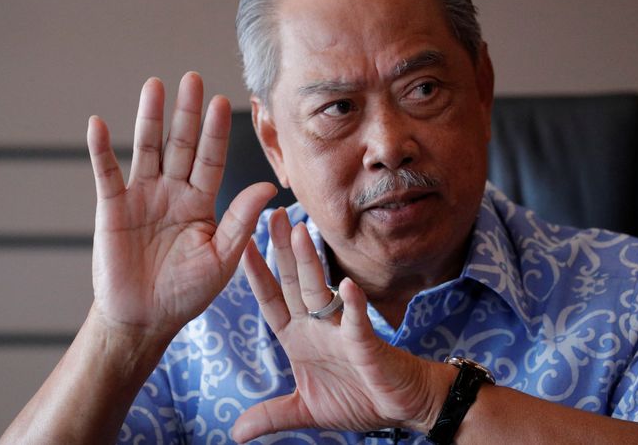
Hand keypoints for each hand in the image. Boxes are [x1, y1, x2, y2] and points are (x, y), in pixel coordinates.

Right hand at [86, 72, 275, 339]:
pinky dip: (101, 150)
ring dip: (149, 118)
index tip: (223, 101)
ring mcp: (142, 197)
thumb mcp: (222, 257)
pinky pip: (106, 173)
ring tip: (155, 85)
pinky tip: (99, 124)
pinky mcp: (112, 208)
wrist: (145, 319)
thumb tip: (270, 185)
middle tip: (192, 78)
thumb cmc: (187, 292)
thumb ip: (241, 220)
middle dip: (187, 113)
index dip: (216, 132)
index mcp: (202, 203)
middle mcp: (173, 192)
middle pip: (181, 144)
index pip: (211, 159)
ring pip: (147, 149)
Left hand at [232, 209, 447, 441]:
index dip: (255, 275)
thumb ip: (272, 415)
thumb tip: (236, 432)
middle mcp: (317, 328)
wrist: (401, 406)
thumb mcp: (306, 411)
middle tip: (271, 214)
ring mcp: (341, 332)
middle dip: (282, 251)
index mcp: (299, 338)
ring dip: (310, 264)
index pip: (271, 301)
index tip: (239, 245)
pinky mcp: (366, 344)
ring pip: (321, 292)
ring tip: (299, 234)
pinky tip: (347, 285)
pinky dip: (352, 305)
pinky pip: (357, 321)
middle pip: (294, 283)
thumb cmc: (357, 398)